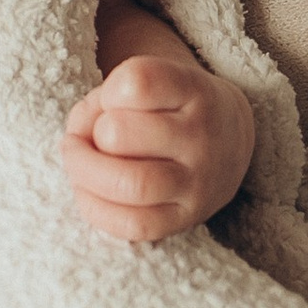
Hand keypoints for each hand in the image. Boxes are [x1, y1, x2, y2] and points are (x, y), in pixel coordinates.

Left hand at [62, 55, 253, 242]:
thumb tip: (78, 138)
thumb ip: (103, 100)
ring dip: (85, 173)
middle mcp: (201, 136)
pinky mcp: (186, 218)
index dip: (107, 91)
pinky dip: (95, 208)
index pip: (135, 83)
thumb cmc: (170, 108)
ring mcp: (197, 182)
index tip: (113, 101)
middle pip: (118, 134)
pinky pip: (131, 225)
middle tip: (89, 138)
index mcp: (194, 90)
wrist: (229, 141)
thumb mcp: (151, 85)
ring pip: (128, 184)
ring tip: (81, 165)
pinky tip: (89, 192)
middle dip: (88, 135)